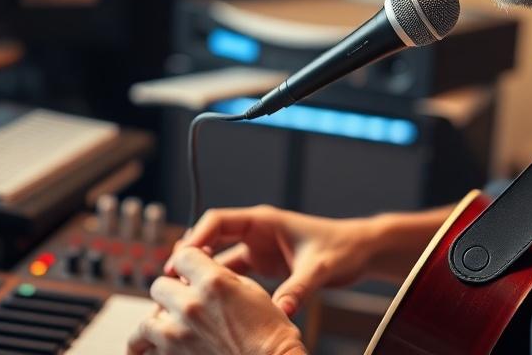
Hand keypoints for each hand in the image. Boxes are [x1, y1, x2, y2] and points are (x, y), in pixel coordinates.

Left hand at [128, 247, 305, 354]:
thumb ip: (219, 276)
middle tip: (182, 303)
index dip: (187, 262)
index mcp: (212, 282)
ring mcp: (179, 336)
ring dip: (155, 323)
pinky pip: (147, 351)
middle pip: (159, 286)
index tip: (190, 272)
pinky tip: (153, 349)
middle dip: (171, 292)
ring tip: (163, 328)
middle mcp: (191, 306)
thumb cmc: (270, 331)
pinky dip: (149, 350)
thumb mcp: (250, 290)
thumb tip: (197, 271)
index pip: (181, 257)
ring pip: (146, 323)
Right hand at [169, 205, 377, 316]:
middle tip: (172, 281)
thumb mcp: (321, 268)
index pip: (219, 221)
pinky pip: (233, 274)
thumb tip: (281, 311)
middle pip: (211, 238)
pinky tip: (209, 303)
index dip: (197, 237)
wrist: (360, 251)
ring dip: (203, 274)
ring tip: (184, 295)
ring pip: (219, 259)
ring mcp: (258, 248)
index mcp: (265, 220)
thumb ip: (299, 288)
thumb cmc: (343, 248)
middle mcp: (256, 231)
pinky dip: (220, 286)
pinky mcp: (263, 265)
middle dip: (190, 257)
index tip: (181, 258)